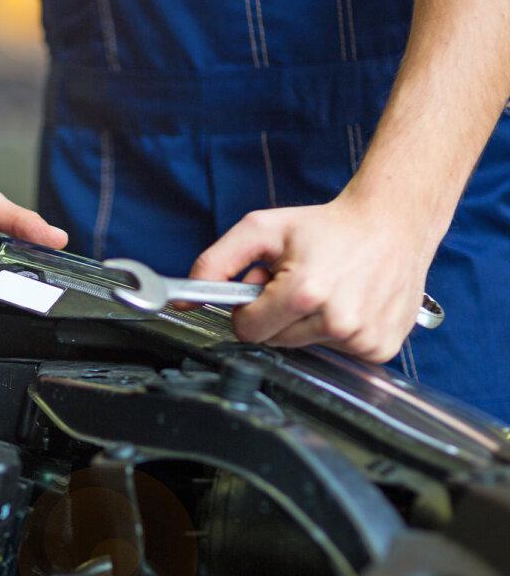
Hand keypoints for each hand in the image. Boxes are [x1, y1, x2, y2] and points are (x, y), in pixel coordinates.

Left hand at [188, 193, 437, 362]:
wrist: (393, 222)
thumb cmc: (326, 227)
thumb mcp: (261, 230)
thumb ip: (215, 263)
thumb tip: (183, 301)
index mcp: (304, 293)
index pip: (248, 330)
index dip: (248, 310)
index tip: (262, 289)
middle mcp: (337, 321)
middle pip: (275, 341)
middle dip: (276, 315)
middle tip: (297, 283)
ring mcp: (362, 338)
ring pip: (305, 347)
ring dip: (306, 324)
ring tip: (324, 289)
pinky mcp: (382, 348)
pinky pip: (338, 353)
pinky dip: (335, 332)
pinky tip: (348, 302)